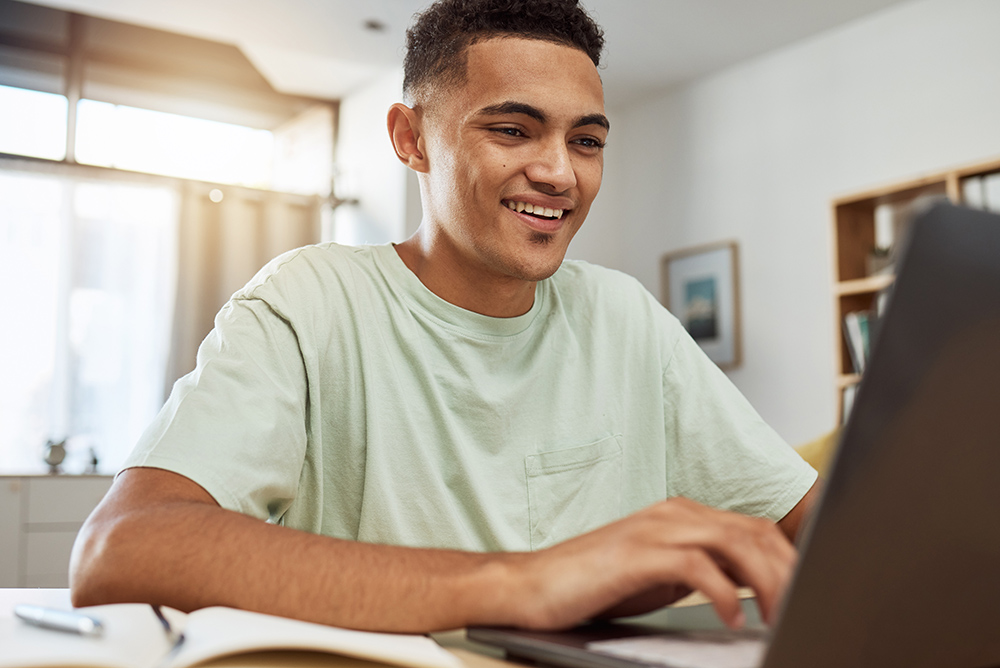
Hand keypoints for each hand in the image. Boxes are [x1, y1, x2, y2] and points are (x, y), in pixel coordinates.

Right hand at [509, 497, 795, 629]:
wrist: (531, 586)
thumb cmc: (593, 585)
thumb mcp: (661, 576)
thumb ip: (704, 570)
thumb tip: (753, 587)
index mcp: (682, 516)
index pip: (754, 529)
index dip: (789, 560)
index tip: (809, 593)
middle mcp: (673, 514)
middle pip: (753, 533)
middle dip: (788, 571)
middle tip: (805, 608)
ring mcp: (655, 530)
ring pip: (734, 543)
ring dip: (767, 580)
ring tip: (779, 614)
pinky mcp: (637, 553)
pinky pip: (696, 565)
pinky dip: (723, 591)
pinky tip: (732, 616)